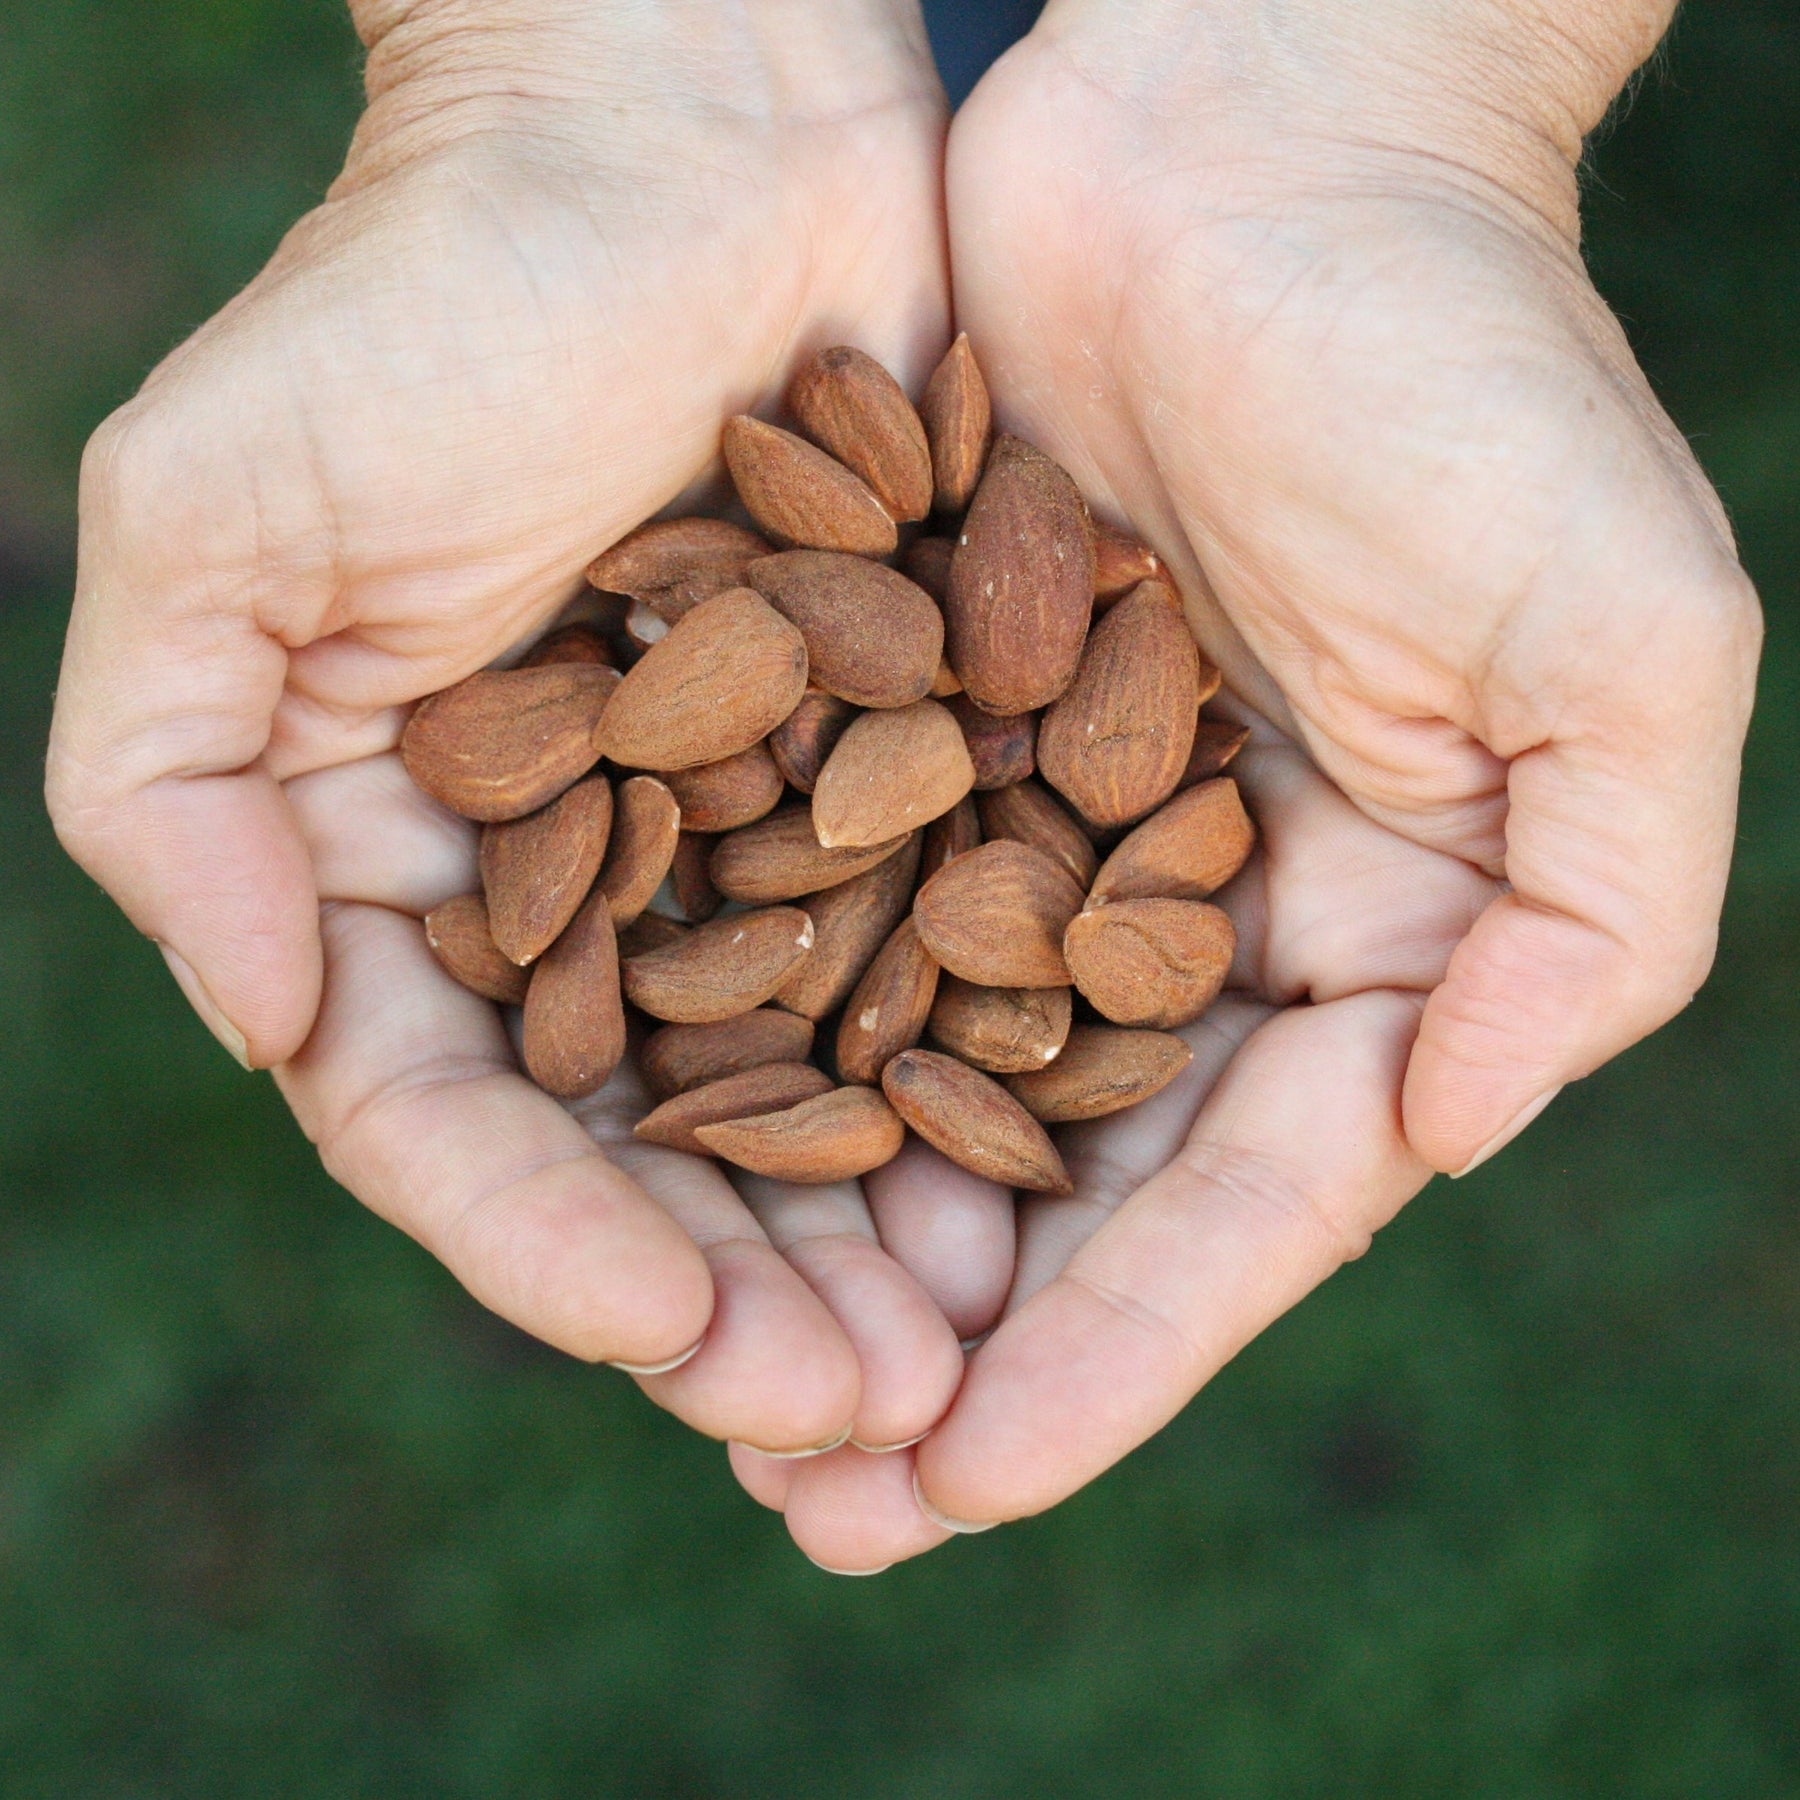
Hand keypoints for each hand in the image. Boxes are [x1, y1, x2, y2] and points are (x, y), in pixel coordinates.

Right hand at [47, 0, 977, 1456]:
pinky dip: (993, 1079)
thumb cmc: (438, 296)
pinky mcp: (908, 770)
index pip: (467, 1118)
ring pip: (819, 1093)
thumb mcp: (225, 530)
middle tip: (857, 1417)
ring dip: (877, 1239)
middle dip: (742, 1293)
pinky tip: (1056, 1183)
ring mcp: (758, 841)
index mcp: (414, 872)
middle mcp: (592, 887)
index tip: (662, 1340)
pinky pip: (957, 956)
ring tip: (960, 1365)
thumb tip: (266, 1027)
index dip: (549, 1244)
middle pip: (658, 1148)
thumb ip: (176, 791)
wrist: (686, 126)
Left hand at [757, 0, 1759, 1567]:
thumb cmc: (1458, 360)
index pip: (1241, 1200)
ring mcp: (1042, 830)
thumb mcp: (1617, 641)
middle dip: (953, 1358)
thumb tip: (1460, 1126)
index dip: (1119, 1352)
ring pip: (925, 1090)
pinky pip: (822, 916)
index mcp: (1370, 935)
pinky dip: (752, 1043)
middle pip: (1067, 1191)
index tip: (971, 1477)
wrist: (1250, 133)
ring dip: (829, 1248)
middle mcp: (1196, 913)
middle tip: (818, 1515)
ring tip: (711, 1404)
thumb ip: (1593, 913)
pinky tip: (649, 1156)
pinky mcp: (913, 733)